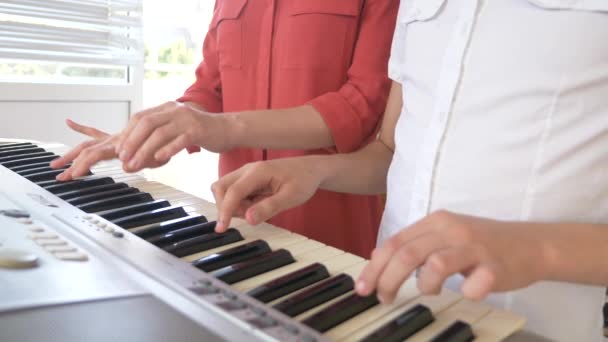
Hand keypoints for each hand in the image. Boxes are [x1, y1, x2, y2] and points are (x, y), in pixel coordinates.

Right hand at [51, 119, 167, 179]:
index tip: (73, 174)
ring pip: (87, 144)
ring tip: (57, 162)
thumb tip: (126, 167)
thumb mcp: (157, 157)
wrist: (170, 128)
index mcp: (121, 145)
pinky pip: (97, 132)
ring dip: (71, 153)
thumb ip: (142, 160)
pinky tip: (70, 123)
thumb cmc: (165, 143)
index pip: (96, 154)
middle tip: (59, 174)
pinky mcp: (115, 137)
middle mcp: (114, 140)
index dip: (84, 164)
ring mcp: (113, 138)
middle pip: (87, 150)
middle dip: (72, 163)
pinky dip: (82, 128)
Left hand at [115, 101, 232, 172]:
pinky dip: (167, 149)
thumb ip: (159, 134)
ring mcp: (187, 119)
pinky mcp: (198, 130)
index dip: (127, 134)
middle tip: (123, 159)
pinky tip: (159, 159)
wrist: (228, 129)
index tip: (119, 151)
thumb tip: (136, 150)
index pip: (140, 117)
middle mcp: (175, 110)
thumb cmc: (201, 132)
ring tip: (135, 165)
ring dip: (144, 151)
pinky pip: (179, 140)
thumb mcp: (176, 128)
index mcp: (167, 108)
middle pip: (146, 123)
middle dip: (131, 142)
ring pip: (160, 133)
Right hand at [211, 157, 324, 232]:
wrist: (311, 169)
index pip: (233, 191)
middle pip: (220, 187)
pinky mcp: (247, 179)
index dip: (225, 211)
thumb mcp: (291, 197)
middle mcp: (248, 170)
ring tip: (258, 209)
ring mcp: (246, 173)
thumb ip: (269, 207)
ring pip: (225, 190)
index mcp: (258, 172)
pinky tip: (258, 205)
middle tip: (250, 215)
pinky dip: (239, 203)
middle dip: (227, 206)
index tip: (221, 228)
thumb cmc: (303, 180)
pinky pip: (234, 192)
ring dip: (234, 205)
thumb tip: (248, 219)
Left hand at [356, 211, 550, 302]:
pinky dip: (465, 292)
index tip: (363, 287)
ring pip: (434, 265)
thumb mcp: (442, 237)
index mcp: (435, 222)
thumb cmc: (480, 244)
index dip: (374, 266)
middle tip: (383, 298)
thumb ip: (413, 244)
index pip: (395, 242)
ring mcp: (474, 247)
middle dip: (387, 279)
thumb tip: (378, 257)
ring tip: (431, 290)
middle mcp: (452, 229)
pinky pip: (473, 284)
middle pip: (407, 254)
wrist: (529, 244)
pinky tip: (468, 291)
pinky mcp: (495, 266)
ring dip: (425, 285)